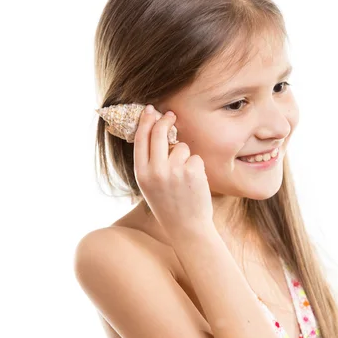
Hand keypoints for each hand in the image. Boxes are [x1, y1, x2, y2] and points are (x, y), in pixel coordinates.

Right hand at [133, 105, 213, 241]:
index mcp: (141, 174)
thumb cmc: (168, 205)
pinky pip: (195, 158)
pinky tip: (194, 183)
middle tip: (171, 114)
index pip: (141, 139)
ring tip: (184, 178)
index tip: (150, 110)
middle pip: (159, 134)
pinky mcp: (192, 172)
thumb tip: (156, 131)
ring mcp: (174, 171)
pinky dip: (197, 167)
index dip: (145, 121)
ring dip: (185, 157)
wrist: (186, 227)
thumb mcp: (150, 186)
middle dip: (165, 120)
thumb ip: (150, 162)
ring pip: (182, 147)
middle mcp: (155, 171)